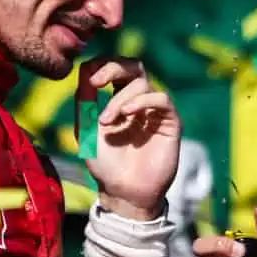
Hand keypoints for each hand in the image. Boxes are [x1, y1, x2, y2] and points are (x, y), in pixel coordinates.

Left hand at [79, 57, 179, 220]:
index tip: (88, 79)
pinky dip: (143, 100)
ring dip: (120, 98)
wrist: (123, 191)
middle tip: (97, 82)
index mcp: (119, 99)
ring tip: (106, 121)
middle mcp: (139, 102)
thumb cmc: (104, 163)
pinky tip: (128, 114)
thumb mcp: (86, 129)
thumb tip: (85, 70)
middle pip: (133, 66)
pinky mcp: (171, 123)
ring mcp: (155, 111)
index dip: (102, 66)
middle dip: (113, 68)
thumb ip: (85, 100)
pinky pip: (162, 100)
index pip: (115, 68)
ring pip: (142, 83)